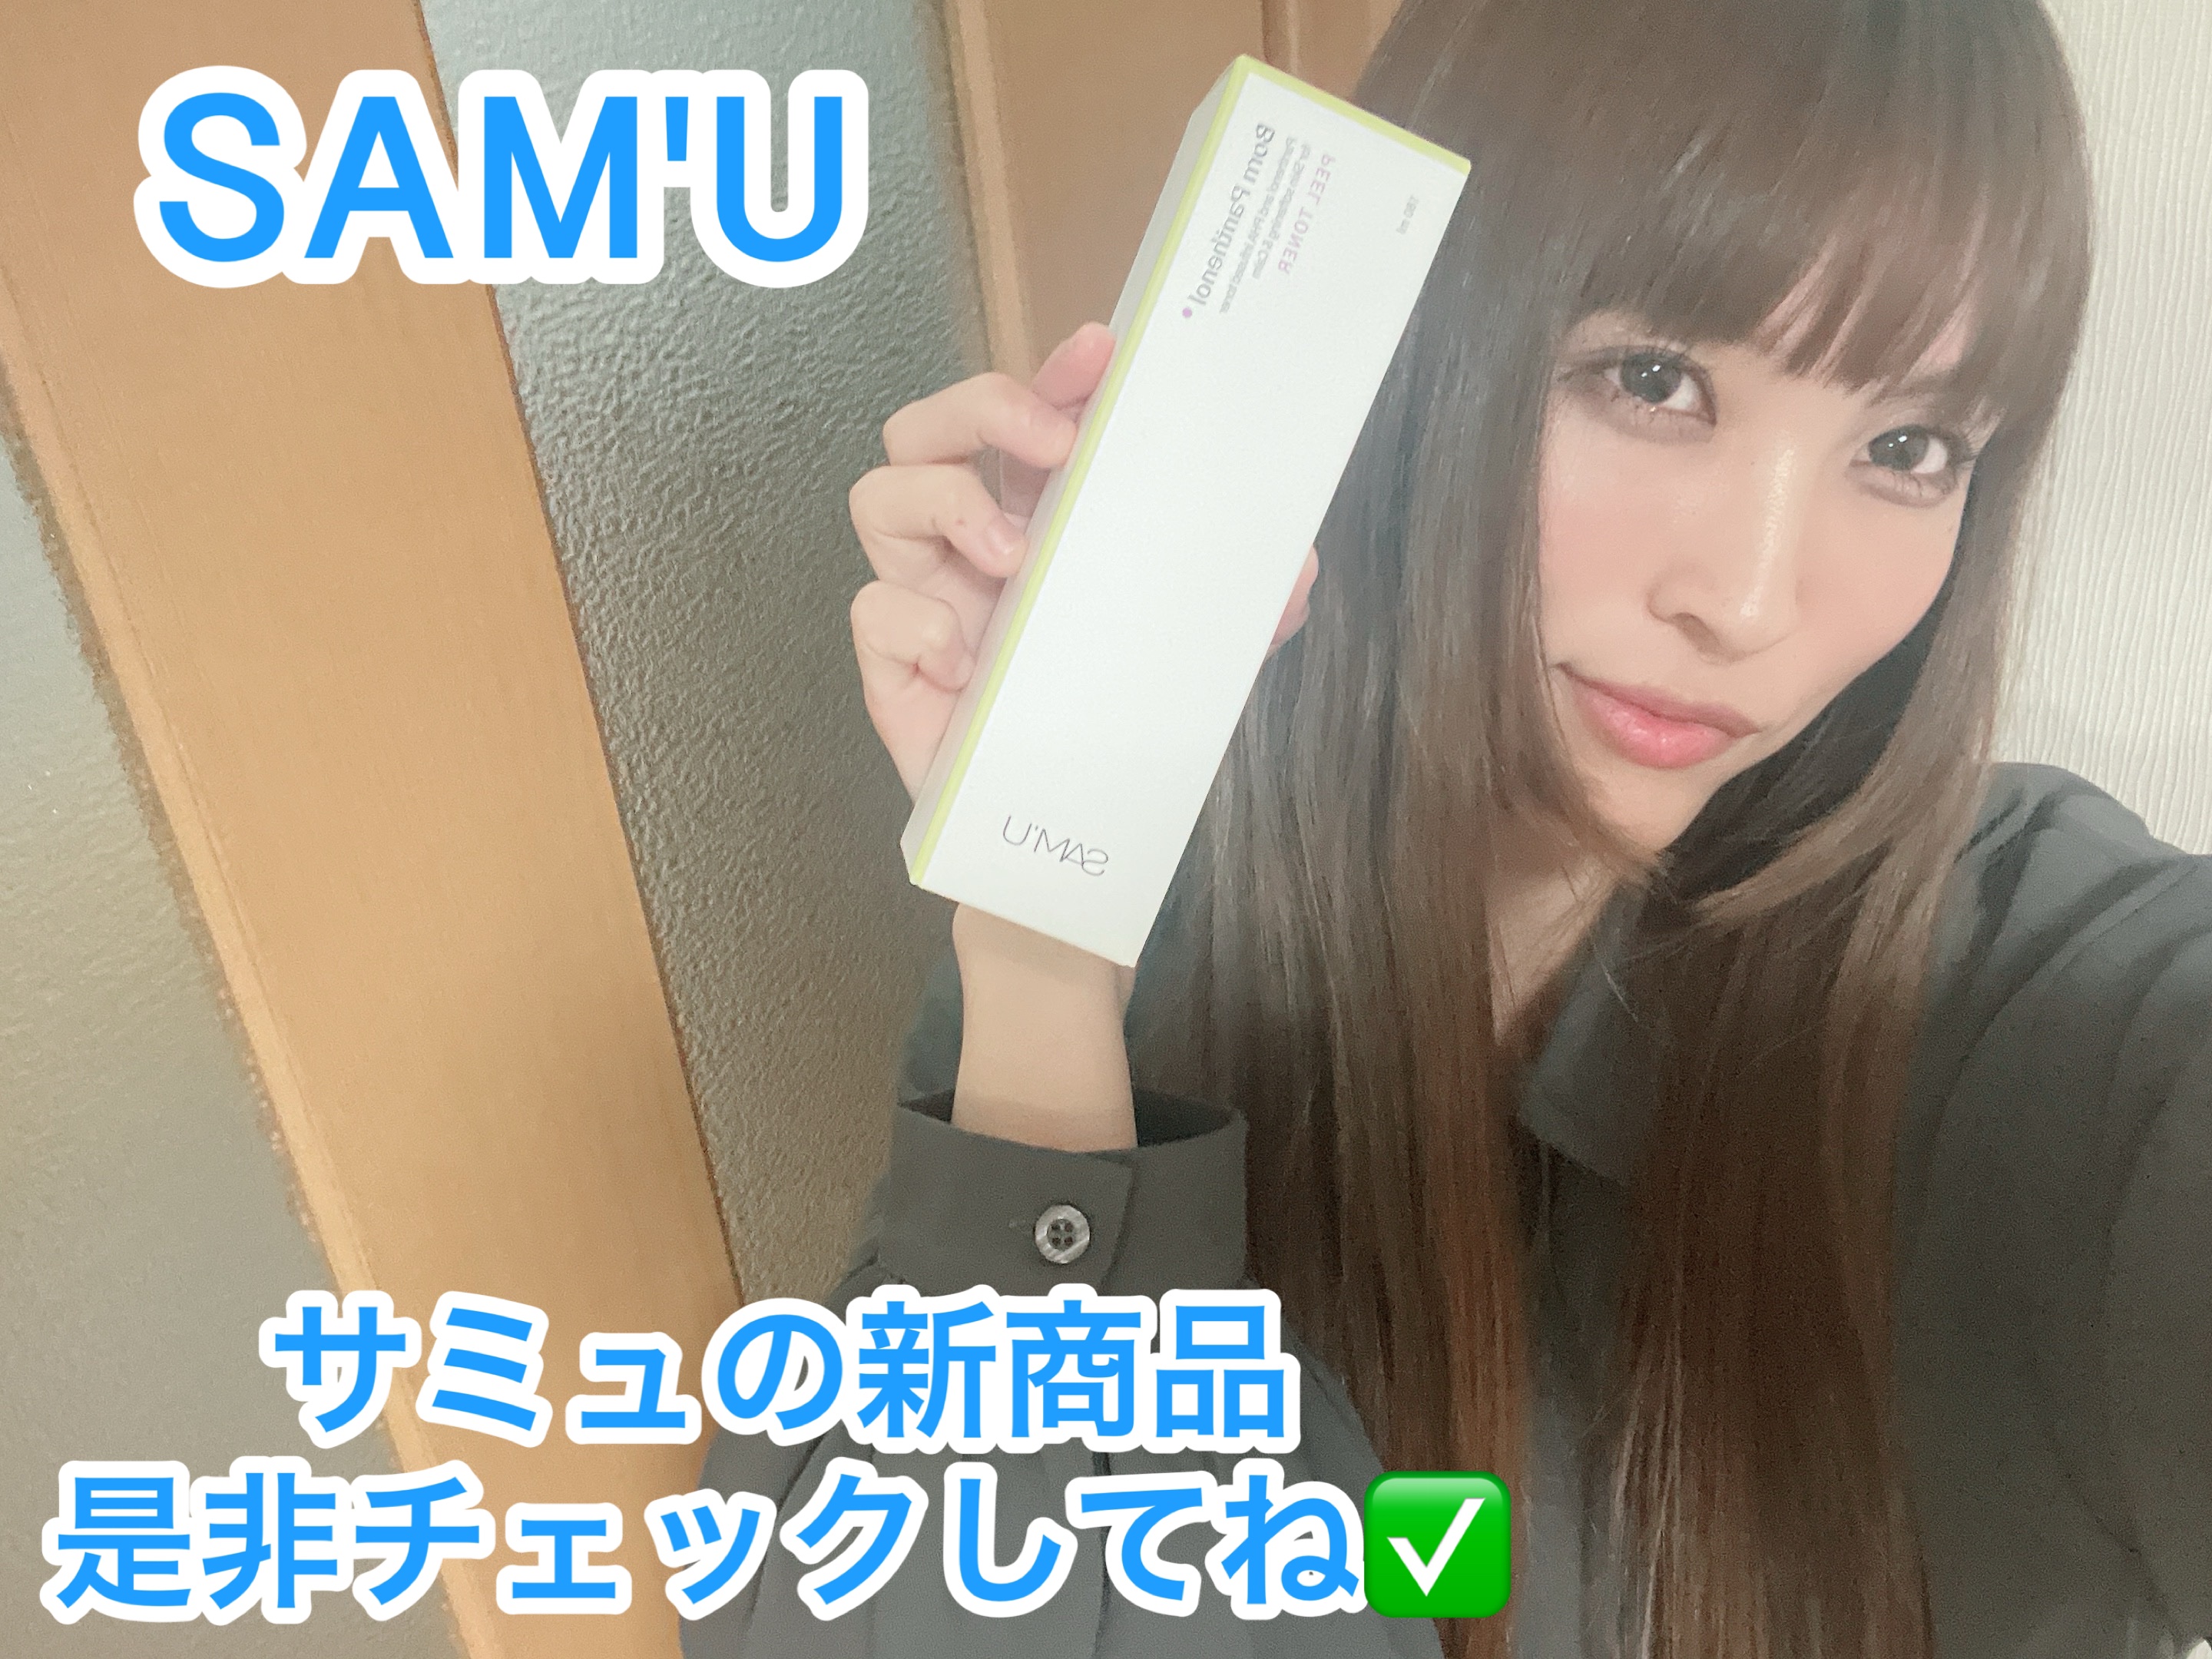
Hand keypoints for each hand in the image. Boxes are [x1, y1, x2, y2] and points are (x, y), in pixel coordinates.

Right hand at [847, 322, 1319, 799]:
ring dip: (943, 503)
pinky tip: (968, 659)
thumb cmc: (1111, 723)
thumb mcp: (1194, 657)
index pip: (1027, 420)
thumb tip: (1299, 565)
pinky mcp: (892, 667)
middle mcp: (969, 545)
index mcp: (1036, 519)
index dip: (1051, 376)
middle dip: (978, 408)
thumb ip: (1244, 609)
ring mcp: (925, 599)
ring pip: (878, 497)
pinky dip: (917, 621)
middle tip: (1050, 442)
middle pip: (925, 428)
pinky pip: (872, 611)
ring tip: (1012, 557)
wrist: (1064, 833)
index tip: (1099, 353)